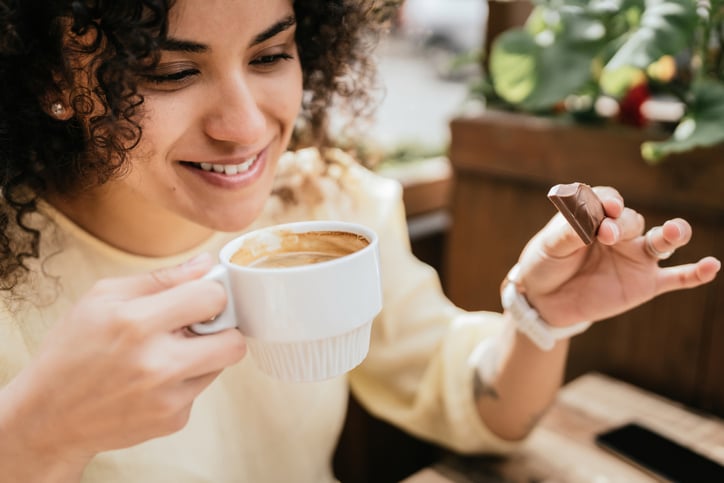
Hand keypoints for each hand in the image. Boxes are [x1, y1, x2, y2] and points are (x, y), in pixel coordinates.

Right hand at [0, 253, 245, 468]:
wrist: (50, 416)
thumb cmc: (73, 350)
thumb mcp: (103, 298)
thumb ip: (161, 279)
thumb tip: (206, 264)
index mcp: (137, 323)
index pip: (213, 298)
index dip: (212, 292)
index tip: (201, 296)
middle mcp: (157, 364)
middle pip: (234, 341)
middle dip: (222, 328)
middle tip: (197, 325)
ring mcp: (168, 397)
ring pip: (221, 365)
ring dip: (204, 353)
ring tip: (167, 352)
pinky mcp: (174, 420)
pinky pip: (200, 389)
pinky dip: (185, 380)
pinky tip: (155, 379)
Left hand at [514, 186, 720, 326]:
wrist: (545, 299)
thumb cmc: (546, 263)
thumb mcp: (548, 246)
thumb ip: (568, 232)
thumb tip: (589, 223)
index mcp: (595, 215)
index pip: (608, 200)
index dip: (609, 203)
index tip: (606, 211)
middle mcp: (620, 232)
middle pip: (632, 220)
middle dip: (623, 225)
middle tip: (606, 235)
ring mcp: (635, 257)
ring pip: (661, 241)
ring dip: (672, 233)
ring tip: (674, 230)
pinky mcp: (645, 284)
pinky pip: (676, 277)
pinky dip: (694, 273)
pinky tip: (711, 266)